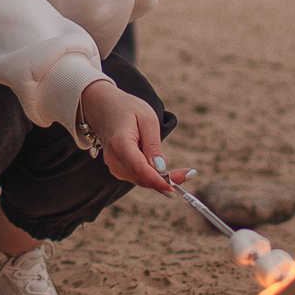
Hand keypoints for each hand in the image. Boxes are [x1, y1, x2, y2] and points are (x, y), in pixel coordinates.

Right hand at [79, 78, 186, 194]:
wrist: (104, 107)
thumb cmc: (127, 109)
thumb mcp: (147, 119)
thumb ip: (153, 145)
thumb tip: (161, 168)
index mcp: (120, 143)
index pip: (140, 169)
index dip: (158, 181)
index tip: (176, 188)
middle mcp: (113, 159)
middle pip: (142, 178)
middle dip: (167, 181)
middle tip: (190, 174)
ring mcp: (113, 166)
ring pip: (142, 180)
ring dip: (162, 179)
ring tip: (182, 172)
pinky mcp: (117, 169)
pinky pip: (138, 177)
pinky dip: (153, 176)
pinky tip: (163, 168)